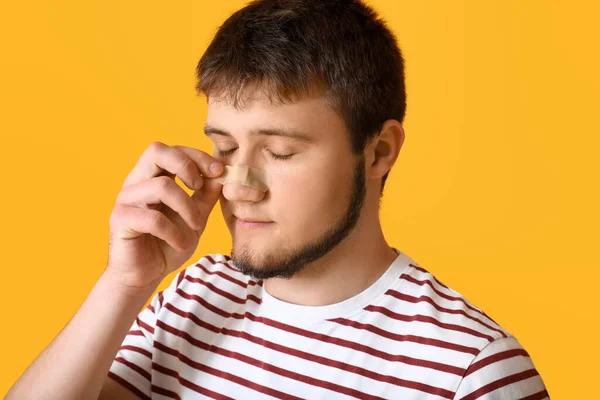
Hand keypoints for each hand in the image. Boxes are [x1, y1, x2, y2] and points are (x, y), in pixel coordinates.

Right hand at [105, 141, 223, 289]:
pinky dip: (173, 232)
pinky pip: (153, 218)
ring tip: (196, 227)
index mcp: (152, 176)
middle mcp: (136, 182)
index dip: (197, 156)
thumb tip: (220, 173)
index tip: (219, 171)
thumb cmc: (168, 243)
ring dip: (187, 208)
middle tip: (199, 187)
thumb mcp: (195, 218)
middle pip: (157, 151)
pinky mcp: (120, 220)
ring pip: (162, 186)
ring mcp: (125, 200)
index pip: (172, 149)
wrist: (145, 275)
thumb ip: (205, 196)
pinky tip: (179, 244)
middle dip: (187, 165)